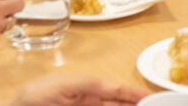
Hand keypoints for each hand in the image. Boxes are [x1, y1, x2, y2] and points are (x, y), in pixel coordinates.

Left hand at [5, 74, 147, 105]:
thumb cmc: (33, 96)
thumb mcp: (63, 84)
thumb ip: (88, 85)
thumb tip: (112, 88)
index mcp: (87, 89)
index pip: (117, 91)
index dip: (134, 94)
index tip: (152, 97)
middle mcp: (89, 103)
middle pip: (117, 105)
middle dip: (134, 105)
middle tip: (153, 105)